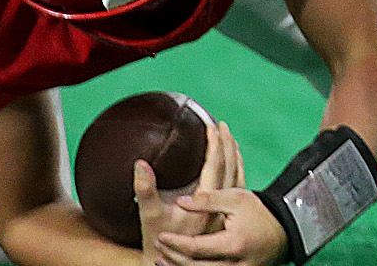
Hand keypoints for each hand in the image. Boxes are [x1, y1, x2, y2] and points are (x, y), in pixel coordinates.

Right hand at [136, 115, 236, 262]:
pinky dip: (235, 170)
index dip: (214, 143)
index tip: (210, 125)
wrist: (172, 263)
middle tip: (221, 125)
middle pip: (230, 167)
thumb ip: (145, 190)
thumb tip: (140, 163)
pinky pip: (235, 186)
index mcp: (207, 201)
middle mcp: (220, 206)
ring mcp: (223, 211)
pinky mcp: (222, 215)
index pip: (216, 165)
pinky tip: (231, 164)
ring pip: (236, 177)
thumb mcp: (149, 215)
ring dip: (233, 155)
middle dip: (227, 144)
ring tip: (229, 138)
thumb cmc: (160, 240)